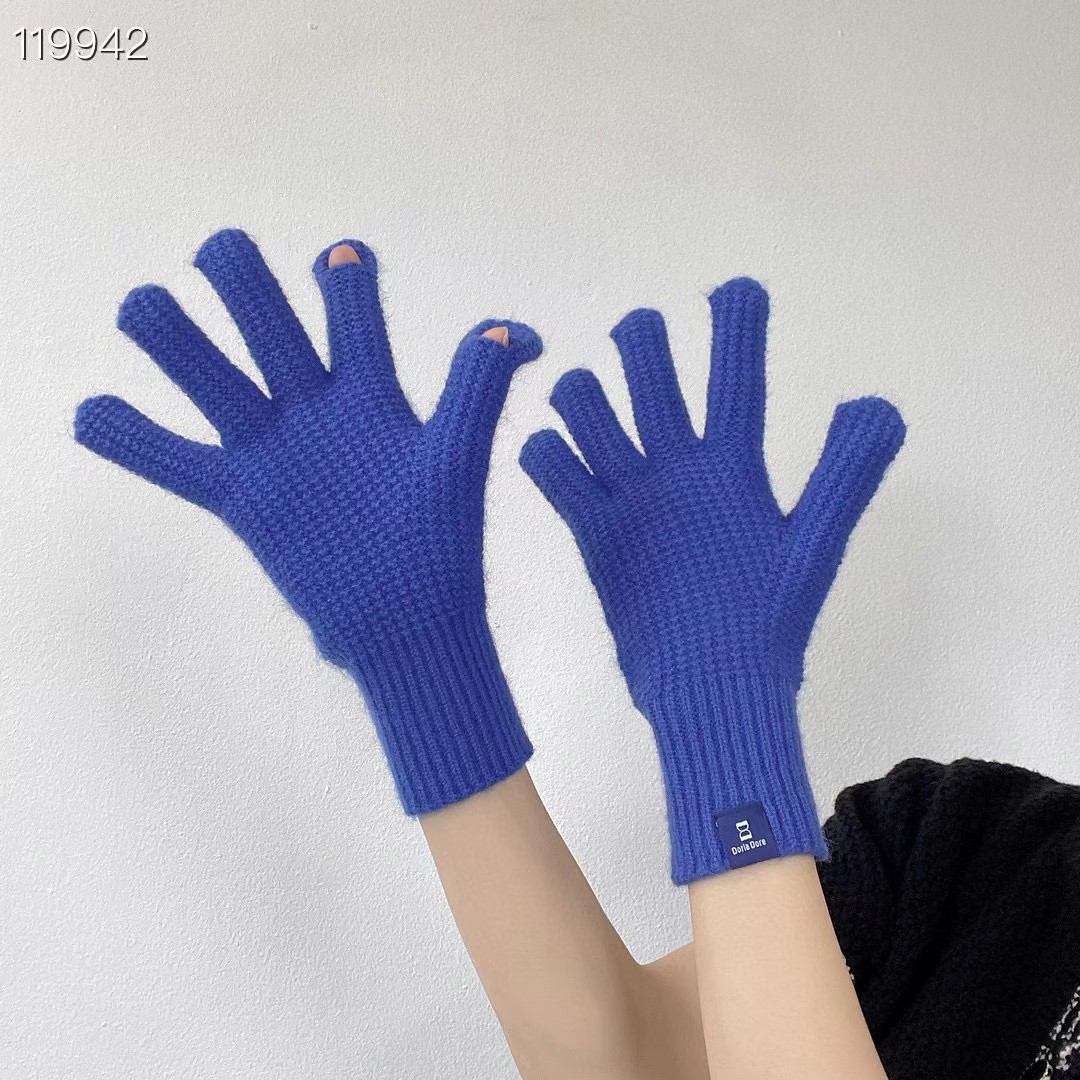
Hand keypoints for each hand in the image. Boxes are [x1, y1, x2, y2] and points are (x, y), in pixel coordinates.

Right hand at [75, 229, 542, 813]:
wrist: (411, 626)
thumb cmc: (440, 545)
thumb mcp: (457, 457)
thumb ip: (478, 390)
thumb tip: (520, 333)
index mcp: (371, 393)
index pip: (351, 309)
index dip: (343, 274)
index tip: (342, 262)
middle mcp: (315, 408)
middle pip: (267, 321)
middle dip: (243, 281)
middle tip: (221, 255)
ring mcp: (272, 450)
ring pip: (210, 375)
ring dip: (173, 337)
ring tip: (143, 307)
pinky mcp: (241, 498)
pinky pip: (173, 461)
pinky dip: (131, 439)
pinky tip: (89, 412)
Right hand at [521, 278, 904, 881]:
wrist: (711, 690)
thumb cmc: (766, 622)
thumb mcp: (810, 545)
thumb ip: (843, 474)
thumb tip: (877, 401)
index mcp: (732, 465)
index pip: (736, 376)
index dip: (736, 326)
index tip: (734, 289)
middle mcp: (679, 469)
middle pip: (652, 380)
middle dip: (642, 344)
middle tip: (638, 332)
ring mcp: (635, 499)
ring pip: (596, 418)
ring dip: (583, 395)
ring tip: (581, 396)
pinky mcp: (598, 534)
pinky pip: (560, 479)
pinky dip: (548, 458)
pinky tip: (549, 452)